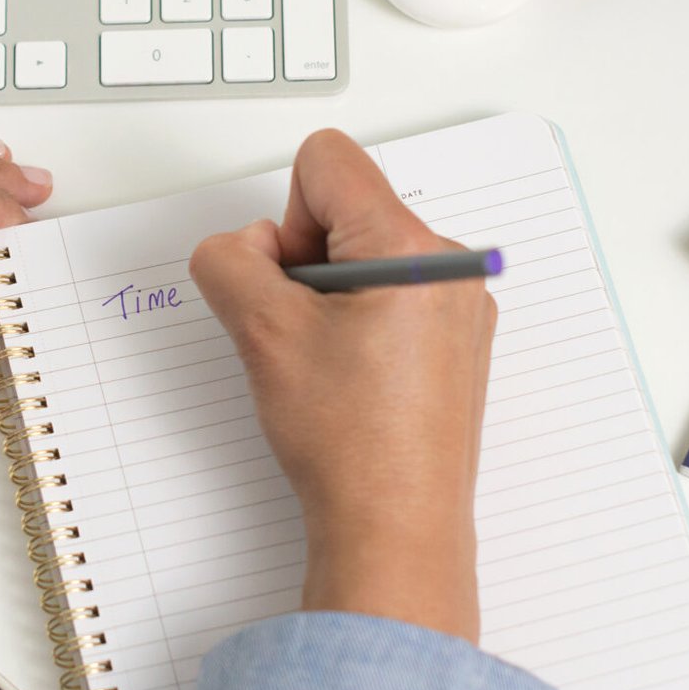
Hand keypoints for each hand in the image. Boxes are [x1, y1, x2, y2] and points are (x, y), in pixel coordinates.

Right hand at [188, 130, 494, 642]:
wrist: (396, 528)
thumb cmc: (348, 442)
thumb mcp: (260, 332)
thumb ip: (228, 260)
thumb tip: (240, 247)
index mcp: (411, 248)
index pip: (327, 161)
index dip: (284, 215)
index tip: (289, 281)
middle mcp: (449, 265)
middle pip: (347, 207)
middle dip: (305, 258)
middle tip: (301, 331)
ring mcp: (459, 305)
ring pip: (365, 255)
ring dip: (330, 295)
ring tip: (327, 365)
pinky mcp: (457, 341)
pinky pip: (393, 295)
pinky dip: (359, 323)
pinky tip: (351, 380)